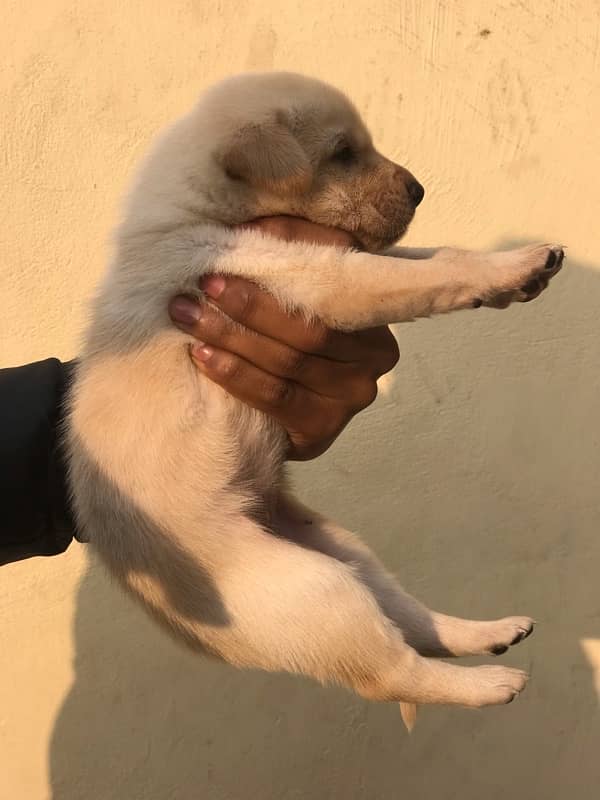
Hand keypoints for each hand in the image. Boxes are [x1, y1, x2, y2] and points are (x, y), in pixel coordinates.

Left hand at [168, 217, 398, 459]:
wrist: (286, 412)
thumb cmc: (290, 334)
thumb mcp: (300, 290)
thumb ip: (291, 254)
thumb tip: (247, 225)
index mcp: (375, 311)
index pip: (333, 280)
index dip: (284, 259)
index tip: (230, 245)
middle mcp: (376, 356)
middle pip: (307, 329)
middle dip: (248, 306)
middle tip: (200, 286)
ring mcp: (352, 397)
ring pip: (287, 363)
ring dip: (231, 338)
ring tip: (188, 317)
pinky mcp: (323, 430)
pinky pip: (275, 398)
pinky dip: (235, 375)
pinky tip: (203, 357)